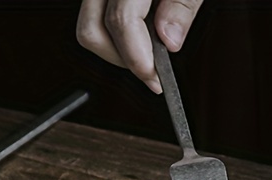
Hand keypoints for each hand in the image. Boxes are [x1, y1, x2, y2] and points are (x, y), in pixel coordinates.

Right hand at [76, 0, 203, 92]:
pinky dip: (116, 32)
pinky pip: (96, 14)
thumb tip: (169, 42)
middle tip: (153, 70)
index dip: (138, 59)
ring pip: (90, 26)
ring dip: (117, 49)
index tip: (156, 81)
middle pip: (92, 30)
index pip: (121, 21)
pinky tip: (141, 34)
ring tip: (149, 50)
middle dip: (122, 59)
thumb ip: (181, 4)